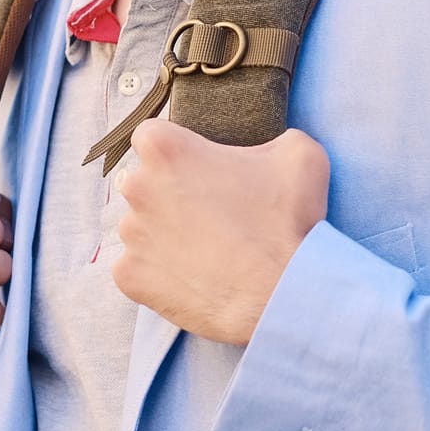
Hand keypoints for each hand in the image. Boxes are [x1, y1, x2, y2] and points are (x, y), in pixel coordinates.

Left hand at [113, 120, 328, 345]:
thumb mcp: (299, 155)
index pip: (151, 136)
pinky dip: (160, 273)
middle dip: (169, 193)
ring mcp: (131, 236)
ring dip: (164, 234)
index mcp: (165, 150)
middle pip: (143, 183)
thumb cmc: (286, 220)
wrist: (280, 294)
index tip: (198, 167)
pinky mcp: (130, 277)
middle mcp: (137, 188)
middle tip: (210, 212)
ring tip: (206, 249)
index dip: (175, 150)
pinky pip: (137, 269)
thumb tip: (271, 146)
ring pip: (140, 227)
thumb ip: (273, 138)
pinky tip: (194, 276)